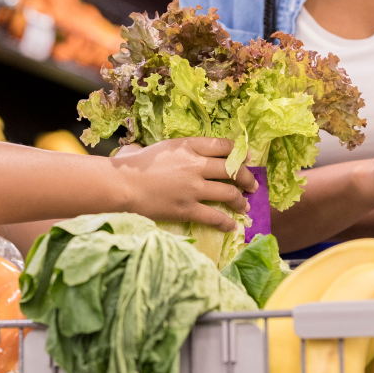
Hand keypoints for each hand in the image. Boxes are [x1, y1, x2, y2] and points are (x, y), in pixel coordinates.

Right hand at [111, 137, 256, 231]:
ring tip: (243, 205)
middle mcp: (195, 165)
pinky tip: (231, 226)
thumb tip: (163, 150)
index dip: (238, 152)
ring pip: (228, 193)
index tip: (246, 158)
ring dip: (240, 201)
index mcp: (187, 146)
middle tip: (251, 185)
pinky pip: (214, 217)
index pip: (222, 146)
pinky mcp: (187, 209)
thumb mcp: (156, 147)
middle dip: (246, 178)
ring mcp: (193, 188)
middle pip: (232, 170)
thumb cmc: (132, 164)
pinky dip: (226, 222)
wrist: (122, 184)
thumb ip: (170, 149)